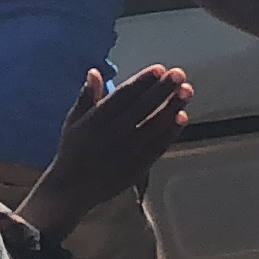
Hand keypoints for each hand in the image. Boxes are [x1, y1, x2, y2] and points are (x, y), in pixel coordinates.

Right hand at [40, 67, 191, 228]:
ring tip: (186, 91)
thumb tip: (95, 72)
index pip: (123, 96)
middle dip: (162, 89)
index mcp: (95, 121)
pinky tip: (182, 117)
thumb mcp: (73, 121)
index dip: (142, 82)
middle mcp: (112, 135)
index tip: (159, 69)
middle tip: (179, 74)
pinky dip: (171, 131)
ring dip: (172, 107)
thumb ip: (87, 97)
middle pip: (142, 108)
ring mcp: (127, 152)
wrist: (72, 189)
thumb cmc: (73, 151)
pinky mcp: (137, 167)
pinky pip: (158, 146)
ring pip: (154, 126)